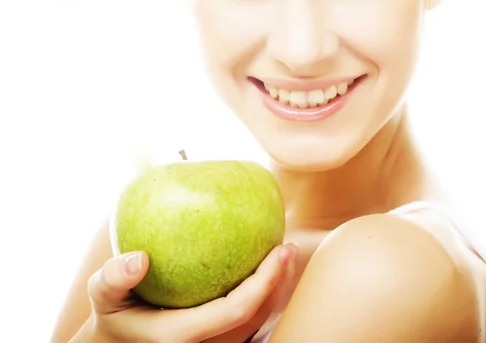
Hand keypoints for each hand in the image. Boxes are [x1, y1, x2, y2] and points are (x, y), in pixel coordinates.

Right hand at [86, 244, 297, 342]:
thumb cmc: (112, 317)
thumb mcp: (102, 297)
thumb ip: (113, 278)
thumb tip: (138, 259)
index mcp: (181, 337)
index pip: (237, 309)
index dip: (265, 281)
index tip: (280, 249)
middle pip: (256, 317)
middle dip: (279, 283)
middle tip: (288, 246)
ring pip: (256, 324)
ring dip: (276, 291)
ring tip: (285, 255)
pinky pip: (249, 323)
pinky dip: (263, 298)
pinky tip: (267, 270)